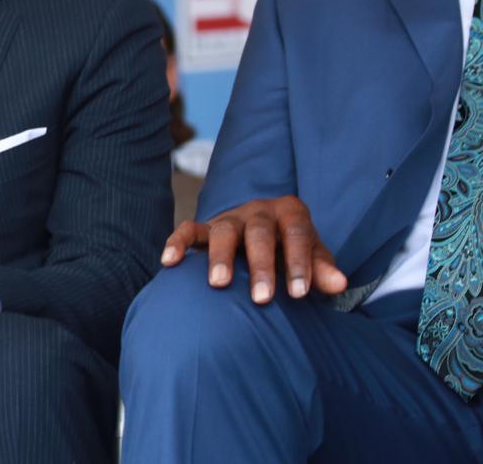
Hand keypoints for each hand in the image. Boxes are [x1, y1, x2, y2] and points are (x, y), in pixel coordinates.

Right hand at [162, 195, 347, 304]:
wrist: (268, 234)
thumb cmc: (293, 250)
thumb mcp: (313, 256)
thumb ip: (322, 269)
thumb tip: (339, 284)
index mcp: (290, 212)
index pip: (296, 235)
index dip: (298, 263)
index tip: (299, 294)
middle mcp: (258, 210)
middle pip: (259, 233)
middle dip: (261, 266)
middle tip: (262, 299)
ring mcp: (229, 218)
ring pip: (223, 231)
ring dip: (220, 257)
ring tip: (219, 285)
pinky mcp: (205, 227)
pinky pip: (188, 230)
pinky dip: (177, 243)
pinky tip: (169, 262)